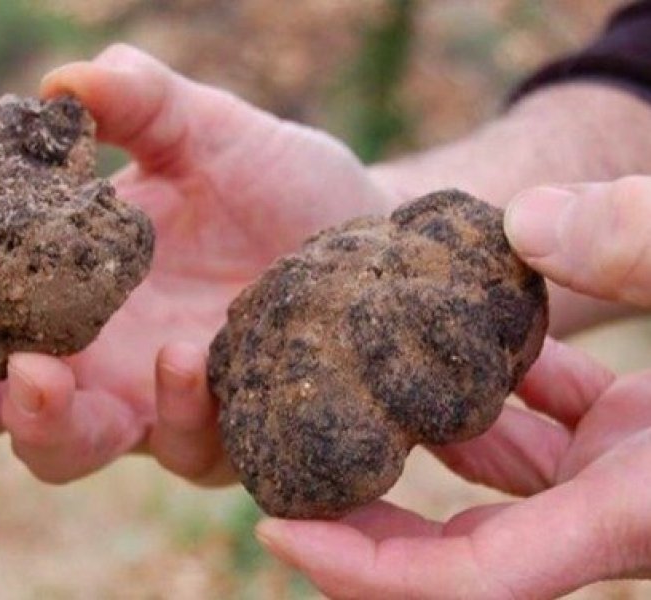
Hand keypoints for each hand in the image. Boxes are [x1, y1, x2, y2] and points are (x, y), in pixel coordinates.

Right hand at [0, 44, 390, 483]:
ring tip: (36, 373)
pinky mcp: (219, 433)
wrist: (369, 240)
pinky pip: (180, 443)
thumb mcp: (210, 131)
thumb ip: (143, 105)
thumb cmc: (281, 185)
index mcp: (60, 284)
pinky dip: (169, 407)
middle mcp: (91, 354)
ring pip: (62, 448)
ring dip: (36, 422)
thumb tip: (71, 84)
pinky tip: (181, 356)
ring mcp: (150, 403)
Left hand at [254, 176, 650, 598]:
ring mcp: (627, 480)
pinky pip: (541, 430)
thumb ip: (648, 245)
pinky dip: (495, 394)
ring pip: (495, 482)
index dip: (367, 571)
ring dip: (422, 441)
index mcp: (640, 511)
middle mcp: (620, 513)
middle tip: (273, 461)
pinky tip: (464, 341)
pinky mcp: (638, 441)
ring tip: (341, 390)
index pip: (474, 582)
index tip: (273, 526)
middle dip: (366, 519)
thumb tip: (526, 222)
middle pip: (461, 550)